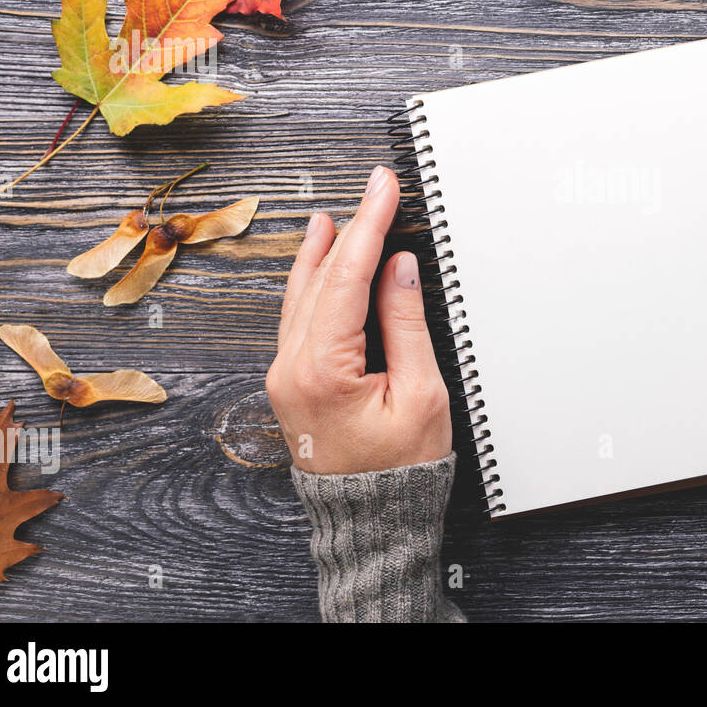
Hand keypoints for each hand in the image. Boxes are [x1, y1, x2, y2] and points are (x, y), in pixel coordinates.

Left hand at [267, 165, 450, 473]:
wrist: (369, 520)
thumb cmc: (400, 469)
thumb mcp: (421, 393)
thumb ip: (405, 324)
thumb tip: (399, 268)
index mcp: (321, 369)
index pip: (346, 276)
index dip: (369, 225)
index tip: (383, 187)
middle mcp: (291, 367)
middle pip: (318, 278)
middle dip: (348, 228)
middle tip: (372, 186)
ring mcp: (285, 375)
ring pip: (301, 295)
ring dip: (321, 251)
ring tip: (336, 214)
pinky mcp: (291, 382)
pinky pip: (298, 318)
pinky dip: (312, 282)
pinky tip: (318, 262)